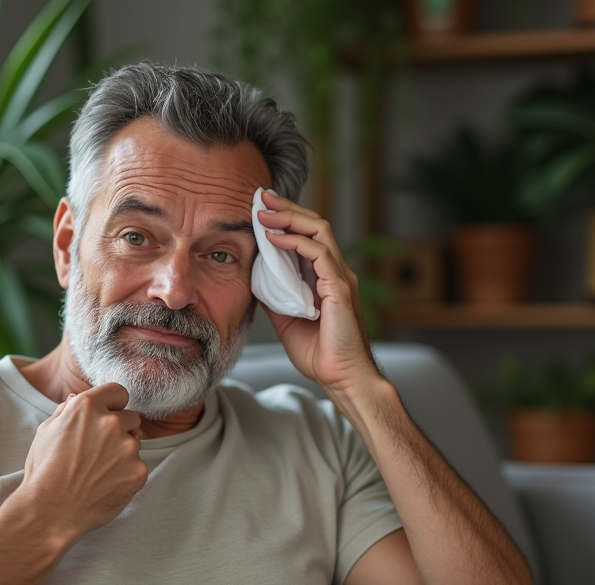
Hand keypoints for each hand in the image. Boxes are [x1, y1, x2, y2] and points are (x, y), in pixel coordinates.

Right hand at [18, 383, 147, 541]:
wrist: (51, 511)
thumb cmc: (44, 472)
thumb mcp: (46, 432)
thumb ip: (66, 411)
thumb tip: (76, 398)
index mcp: (87, 407)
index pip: (117, 392)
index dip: (113, 404)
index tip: (109, 416)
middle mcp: (111, 422)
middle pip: (130, 418)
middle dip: (120, 431)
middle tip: (98, 452)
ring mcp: (127, 447)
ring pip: (134, 444)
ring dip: (122, 453)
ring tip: (98, 472)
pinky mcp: (138, 471)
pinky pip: (138, 466)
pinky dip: (127, 475)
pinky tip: (106, 485)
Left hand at [257, 191, 381, 395]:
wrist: (340, 377)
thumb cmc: (319, 353)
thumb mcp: (286, 318)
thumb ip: (275, 295)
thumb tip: (254, 278)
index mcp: (325, 278)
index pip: (308, 236)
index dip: (287, 219)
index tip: (261, 208)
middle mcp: (335, 272)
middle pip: (315, 225)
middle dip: (287, 208)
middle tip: (261, 197)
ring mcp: (340, 277)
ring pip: (319, 231)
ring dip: (289, 218)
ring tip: (264, 212)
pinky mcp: (341, 287)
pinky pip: (319, 254)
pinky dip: (295, 241)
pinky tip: (273, 238)